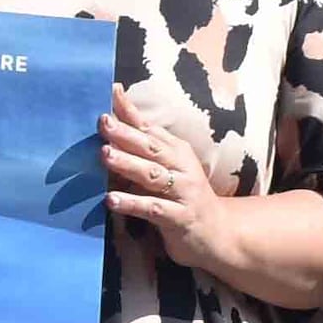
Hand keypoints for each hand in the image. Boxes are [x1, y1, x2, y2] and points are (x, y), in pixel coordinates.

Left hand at [97, 105, 232, 268]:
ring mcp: (183, 192)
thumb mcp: (167, 169)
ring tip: (105, 155)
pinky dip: (133, 203)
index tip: (111, 90)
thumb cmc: (185, 197)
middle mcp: (181, 167)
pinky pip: (153, 208)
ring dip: (128, 163)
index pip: (149, 127)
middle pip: (151, 147)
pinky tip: (111, 199)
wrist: (219, 232)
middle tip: (103, 122)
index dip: (131, 110)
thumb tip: (111, 128)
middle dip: (126, 133)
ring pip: (152, 175)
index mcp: (176, 151)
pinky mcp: (180, 217)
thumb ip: (144, 152)